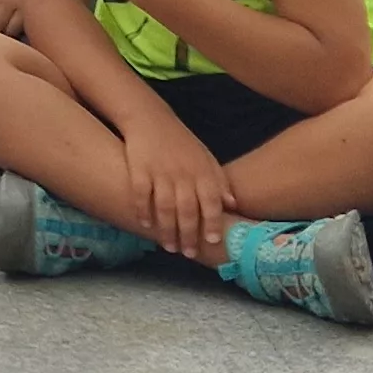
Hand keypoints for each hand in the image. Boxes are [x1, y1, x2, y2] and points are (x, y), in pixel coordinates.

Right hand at [122, 120, 235, 263]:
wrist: (149, 118)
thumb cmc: (180, 141)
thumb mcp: (205, 156)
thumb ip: (218, 180)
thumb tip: (233, 205)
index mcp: (202, 171)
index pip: (211, 202)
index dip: (213, 223)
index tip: (213, 241)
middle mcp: (183, 173)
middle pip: (188, 210)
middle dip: (189, 235)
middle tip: (189, 254)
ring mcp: (160, 172)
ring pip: (166, 207)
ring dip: (168, 230)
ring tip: (169, 247)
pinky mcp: (139, 169)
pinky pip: (142, 195)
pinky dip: (144, 212)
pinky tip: (146, 225)